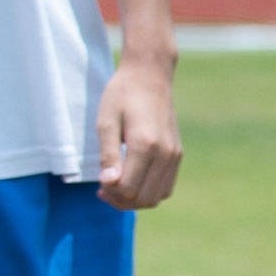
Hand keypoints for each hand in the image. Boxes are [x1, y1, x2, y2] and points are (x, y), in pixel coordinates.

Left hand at [97, 51, 183, 210]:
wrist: (150, 75)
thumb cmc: (122, 95)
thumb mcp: (106, 121)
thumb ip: (108, 154)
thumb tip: (108, 183)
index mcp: (145, 144)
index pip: (128, 189)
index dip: (109, 192)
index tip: (98, 181)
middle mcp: (165, 153)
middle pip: (143, 198)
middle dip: (120, 200)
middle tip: (104, 187)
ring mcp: (174, 155)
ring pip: (156, 197)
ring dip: (134, 199)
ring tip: (118, 185)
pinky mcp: (177, 155)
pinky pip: (165, 188)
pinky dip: (149, 192)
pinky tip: (134, 180)